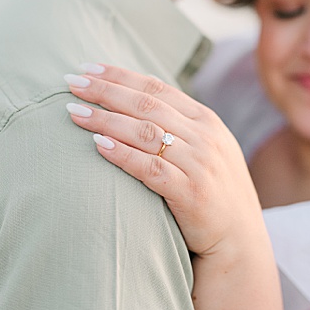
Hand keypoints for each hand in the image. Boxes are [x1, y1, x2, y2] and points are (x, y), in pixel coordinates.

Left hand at [63, 63, 264, 257]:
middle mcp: (204, 137)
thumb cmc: (211, 191)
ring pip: (144, 132)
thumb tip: (129, 100)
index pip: (156, 87)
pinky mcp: (190, 193)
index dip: (119, 76)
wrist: (240, 241)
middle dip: (104, 91)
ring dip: (105, 119)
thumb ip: (175, 125)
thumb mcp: (203, 149)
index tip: (85, 69)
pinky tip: (97, 145)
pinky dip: (122, 154)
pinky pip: (150, 168)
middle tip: (69, 83)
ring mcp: (198, 164)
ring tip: (73, 112)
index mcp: (205, 120)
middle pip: (145, 105)